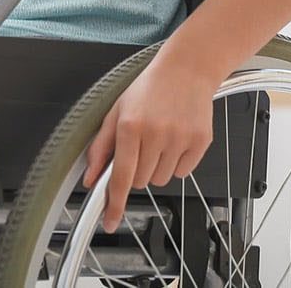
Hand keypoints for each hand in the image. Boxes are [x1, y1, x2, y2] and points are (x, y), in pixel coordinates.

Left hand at [81, 45, 221, 232]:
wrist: (188, 69)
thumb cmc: (150, 88)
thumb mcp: (117, 111)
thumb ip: (101, 147)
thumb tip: (91, 178)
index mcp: (131, 125)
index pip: (121, 176)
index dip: (114, 203)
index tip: (110, 222)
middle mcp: (155, 133)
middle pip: (141, 181)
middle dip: (138, 169)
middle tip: (142, 145)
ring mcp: (180, 138)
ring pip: (161, 179)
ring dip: (157, 166)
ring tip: (160, 137)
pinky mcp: (200, 142)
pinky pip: (183, 172)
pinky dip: (177, 162)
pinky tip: (176, 138)